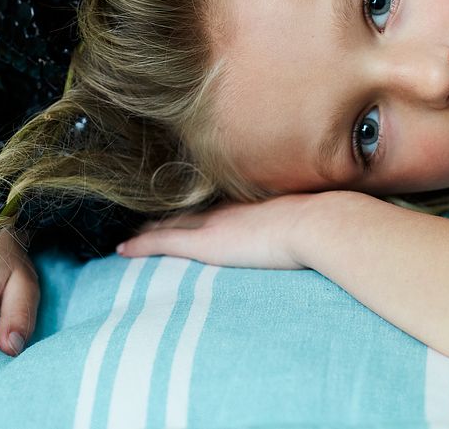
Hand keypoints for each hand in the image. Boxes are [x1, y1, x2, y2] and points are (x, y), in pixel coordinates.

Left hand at [116, 192, 332, 269]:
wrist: (320, 221)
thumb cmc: (326, 220)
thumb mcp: (311, 212)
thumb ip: (303, 216)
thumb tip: (316, 221)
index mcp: (251, 199)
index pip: (212, 202)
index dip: (192, 204)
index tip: (177, 205)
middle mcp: (227, 205)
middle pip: (185, 207)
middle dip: (162, 212)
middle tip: (139, 216)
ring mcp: (214, 222)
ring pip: (170, 222)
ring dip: (148, 227)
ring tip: (128, 233)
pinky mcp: (206, 243)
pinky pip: (163, 241)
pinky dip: (141, 244)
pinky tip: (121, 250)